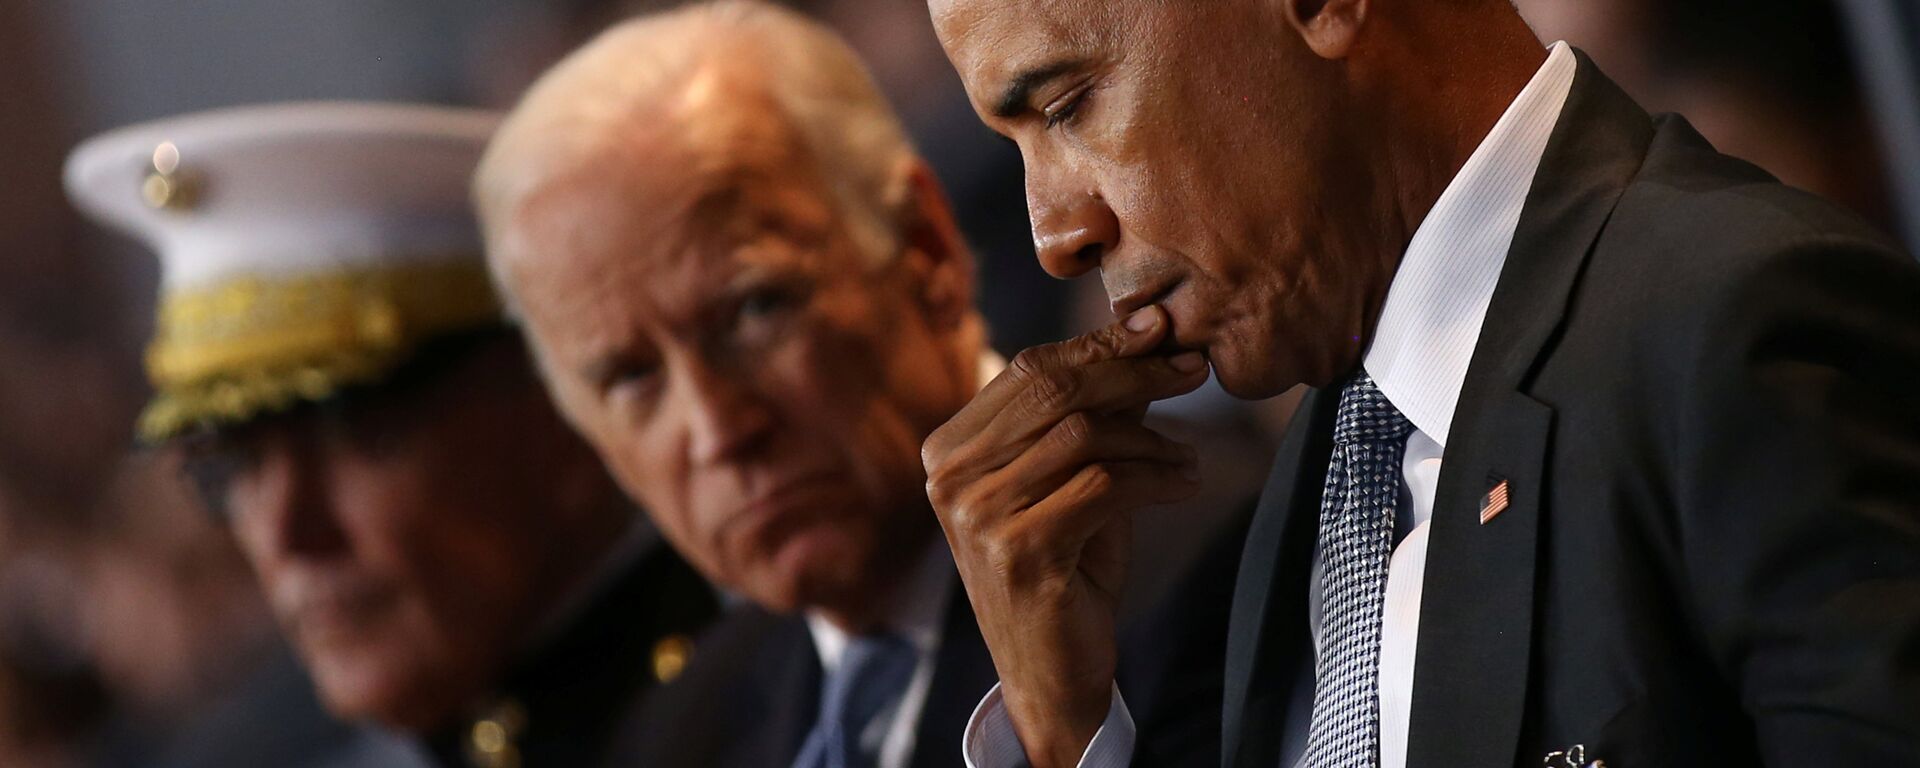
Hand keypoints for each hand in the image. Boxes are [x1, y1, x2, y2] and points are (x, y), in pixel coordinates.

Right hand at [923, 306, 1207, 767]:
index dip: (1100, 346)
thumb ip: (1091, 412)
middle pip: (1055, 389)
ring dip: (1152, 437)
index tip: (1162, 332)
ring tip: (1186, 456)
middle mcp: (949, 477)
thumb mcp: (1072, 478)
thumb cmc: (1065, 567)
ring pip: (1084, 433)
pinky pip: (1104, 484)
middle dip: (1134, 371)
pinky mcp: (1019, 549)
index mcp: (949, 449)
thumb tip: (1144, 334)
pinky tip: (1185, 484)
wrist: (1051, 671)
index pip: (1030, 369)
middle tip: (1192, 368)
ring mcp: (977, 515)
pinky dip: (1157, 477)